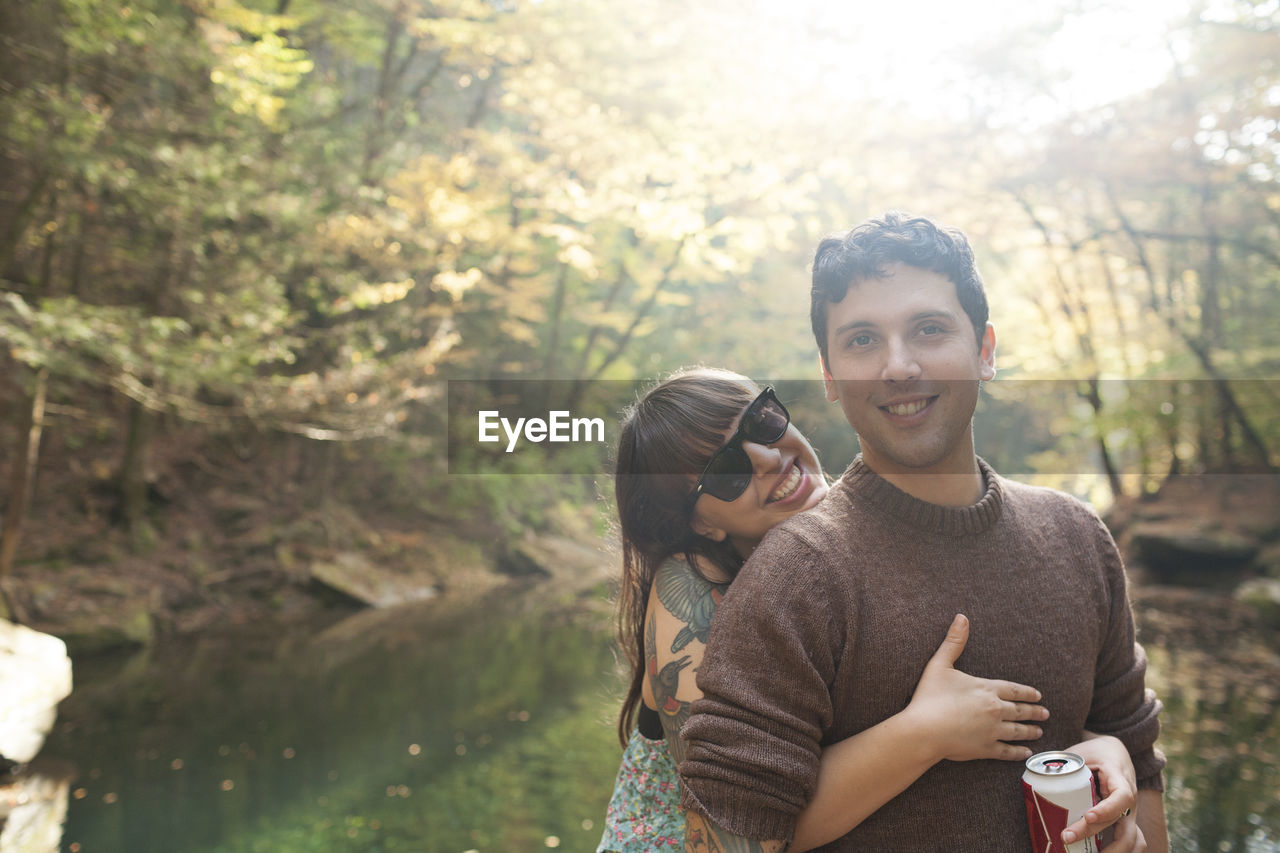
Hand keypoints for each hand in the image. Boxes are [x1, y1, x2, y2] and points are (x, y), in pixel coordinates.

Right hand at [905, 614, 1047, 762]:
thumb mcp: (940, 664)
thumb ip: (953, 642)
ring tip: (1039, 731)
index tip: (1037, 695)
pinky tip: (1026, 752)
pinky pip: (1008, 751)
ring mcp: (992, 731)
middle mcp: (995, 709)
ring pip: (1018, 730)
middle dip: (1034, 711)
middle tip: (1045, 713)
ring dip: (1030, 730)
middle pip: (1020, 710)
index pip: (1014, 690)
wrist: (924, 730)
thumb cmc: (929, 696)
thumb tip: (962, 617)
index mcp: (986, 688)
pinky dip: (1019, 751)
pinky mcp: (986, 749)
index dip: (1027, 692)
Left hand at [1062, 735, 1140, 850]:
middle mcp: (1130, 800)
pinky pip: (1130, 841)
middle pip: (1121, 825)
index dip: (1107, 810)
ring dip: (1113, 852)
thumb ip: (1063, 764)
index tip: (1088, 816)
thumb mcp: (1081, 752)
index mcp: (1120, 779)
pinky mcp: (1125, 822)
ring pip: (1133, 840)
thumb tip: (1038, 777)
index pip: (1122, 797)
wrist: (1115, 752)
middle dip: (1094, 834)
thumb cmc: (1096, 752)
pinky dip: (1118, 851)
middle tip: (1066, 837)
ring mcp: (1130, 813)